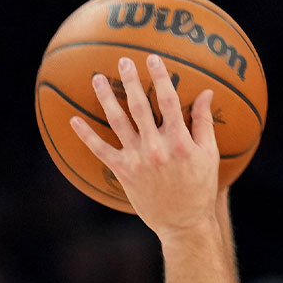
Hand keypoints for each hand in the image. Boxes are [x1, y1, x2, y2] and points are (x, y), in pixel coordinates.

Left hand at [69, 54, 219, 238]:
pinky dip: (86, 135)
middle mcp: (156, 147)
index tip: (153, 59)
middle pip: (139, 106)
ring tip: (97, 78)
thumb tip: (207, 93)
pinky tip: (74, 119)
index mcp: (180, 142)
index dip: (160, 77)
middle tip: (122, 61)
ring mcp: (137, 159)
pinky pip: (100, 149)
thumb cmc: (200, 188)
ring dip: (105, 97)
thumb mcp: (209, 155)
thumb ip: (204, 123)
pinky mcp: (123, 171)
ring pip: (117, 121)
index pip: (168, 101)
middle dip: (130, 80)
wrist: (183, 222)